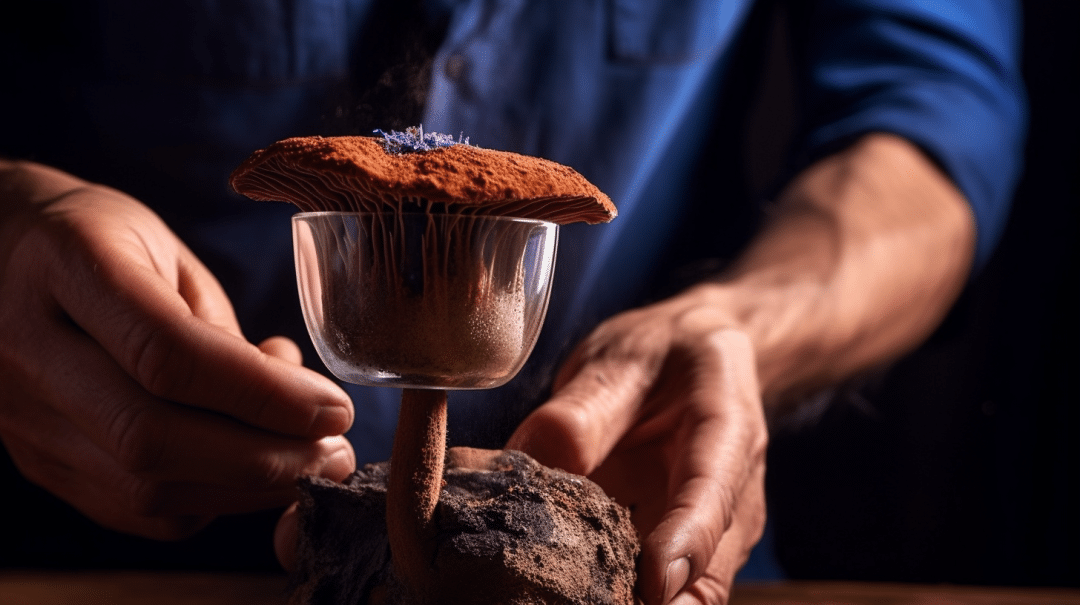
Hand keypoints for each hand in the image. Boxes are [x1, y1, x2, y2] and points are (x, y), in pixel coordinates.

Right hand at [0, 163, 355, 539]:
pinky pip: (132, 509)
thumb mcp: (164, 249)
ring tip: (310, 460)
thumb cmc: (100, 240)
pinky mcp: (36, 459)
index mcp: (66, 266)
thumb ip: (219, 330)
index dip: (264, 392)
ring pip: (141, 487)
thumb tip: (297, 408)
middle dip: (265, 456)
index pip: (166, 352)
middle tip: (335, 449)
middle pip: (150, 437)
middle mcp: (26, 349)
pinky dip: (210, 500)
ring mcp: (21, 416)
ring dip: (248, 487)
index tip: (334, 405)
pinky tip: (252, 466)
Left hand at [507, 287, 767, 604]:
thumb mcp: (621, 360)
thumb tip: (528, 458)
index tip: (652, 581)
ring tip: (554, 592)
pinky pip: (652, 592)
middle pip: (706, 577)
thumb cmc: (663, 354)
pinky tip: (558, 585)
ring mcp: (712, 535)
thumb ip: (581, 410)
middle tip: (568, 594)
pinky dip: (609, 594)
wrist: (699, 356)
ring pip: (681, 596)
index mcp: (725, 433)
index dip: (684, 544)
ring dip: (623, 600)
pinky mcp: (681, 554)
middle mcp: (731, 498)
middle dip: (646, 600)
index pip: (712, 497)